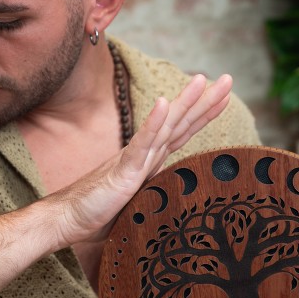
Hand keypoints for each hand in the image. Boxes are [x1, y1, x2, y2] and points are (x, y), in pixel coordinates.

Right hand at [52, 73, 232, 246]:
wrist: (69, 219)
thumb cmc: (98, 213)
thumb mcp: (139, 204)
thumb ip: (154, 196)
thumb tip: (176, 206)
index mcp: (151, 161)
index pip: (182, 133)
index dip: (203, 114)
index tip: (224, 98)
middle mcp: (146, 155)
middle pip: (180, 122)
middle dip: (205, 100)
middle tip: (229, 79)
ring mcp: (135, 160)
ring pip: (165, 126)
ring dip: (185, 102)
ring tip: (202, 80)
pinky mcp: (123, 170)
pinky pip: (141, 144)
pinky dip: (153, 123)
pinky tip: (163, 103)